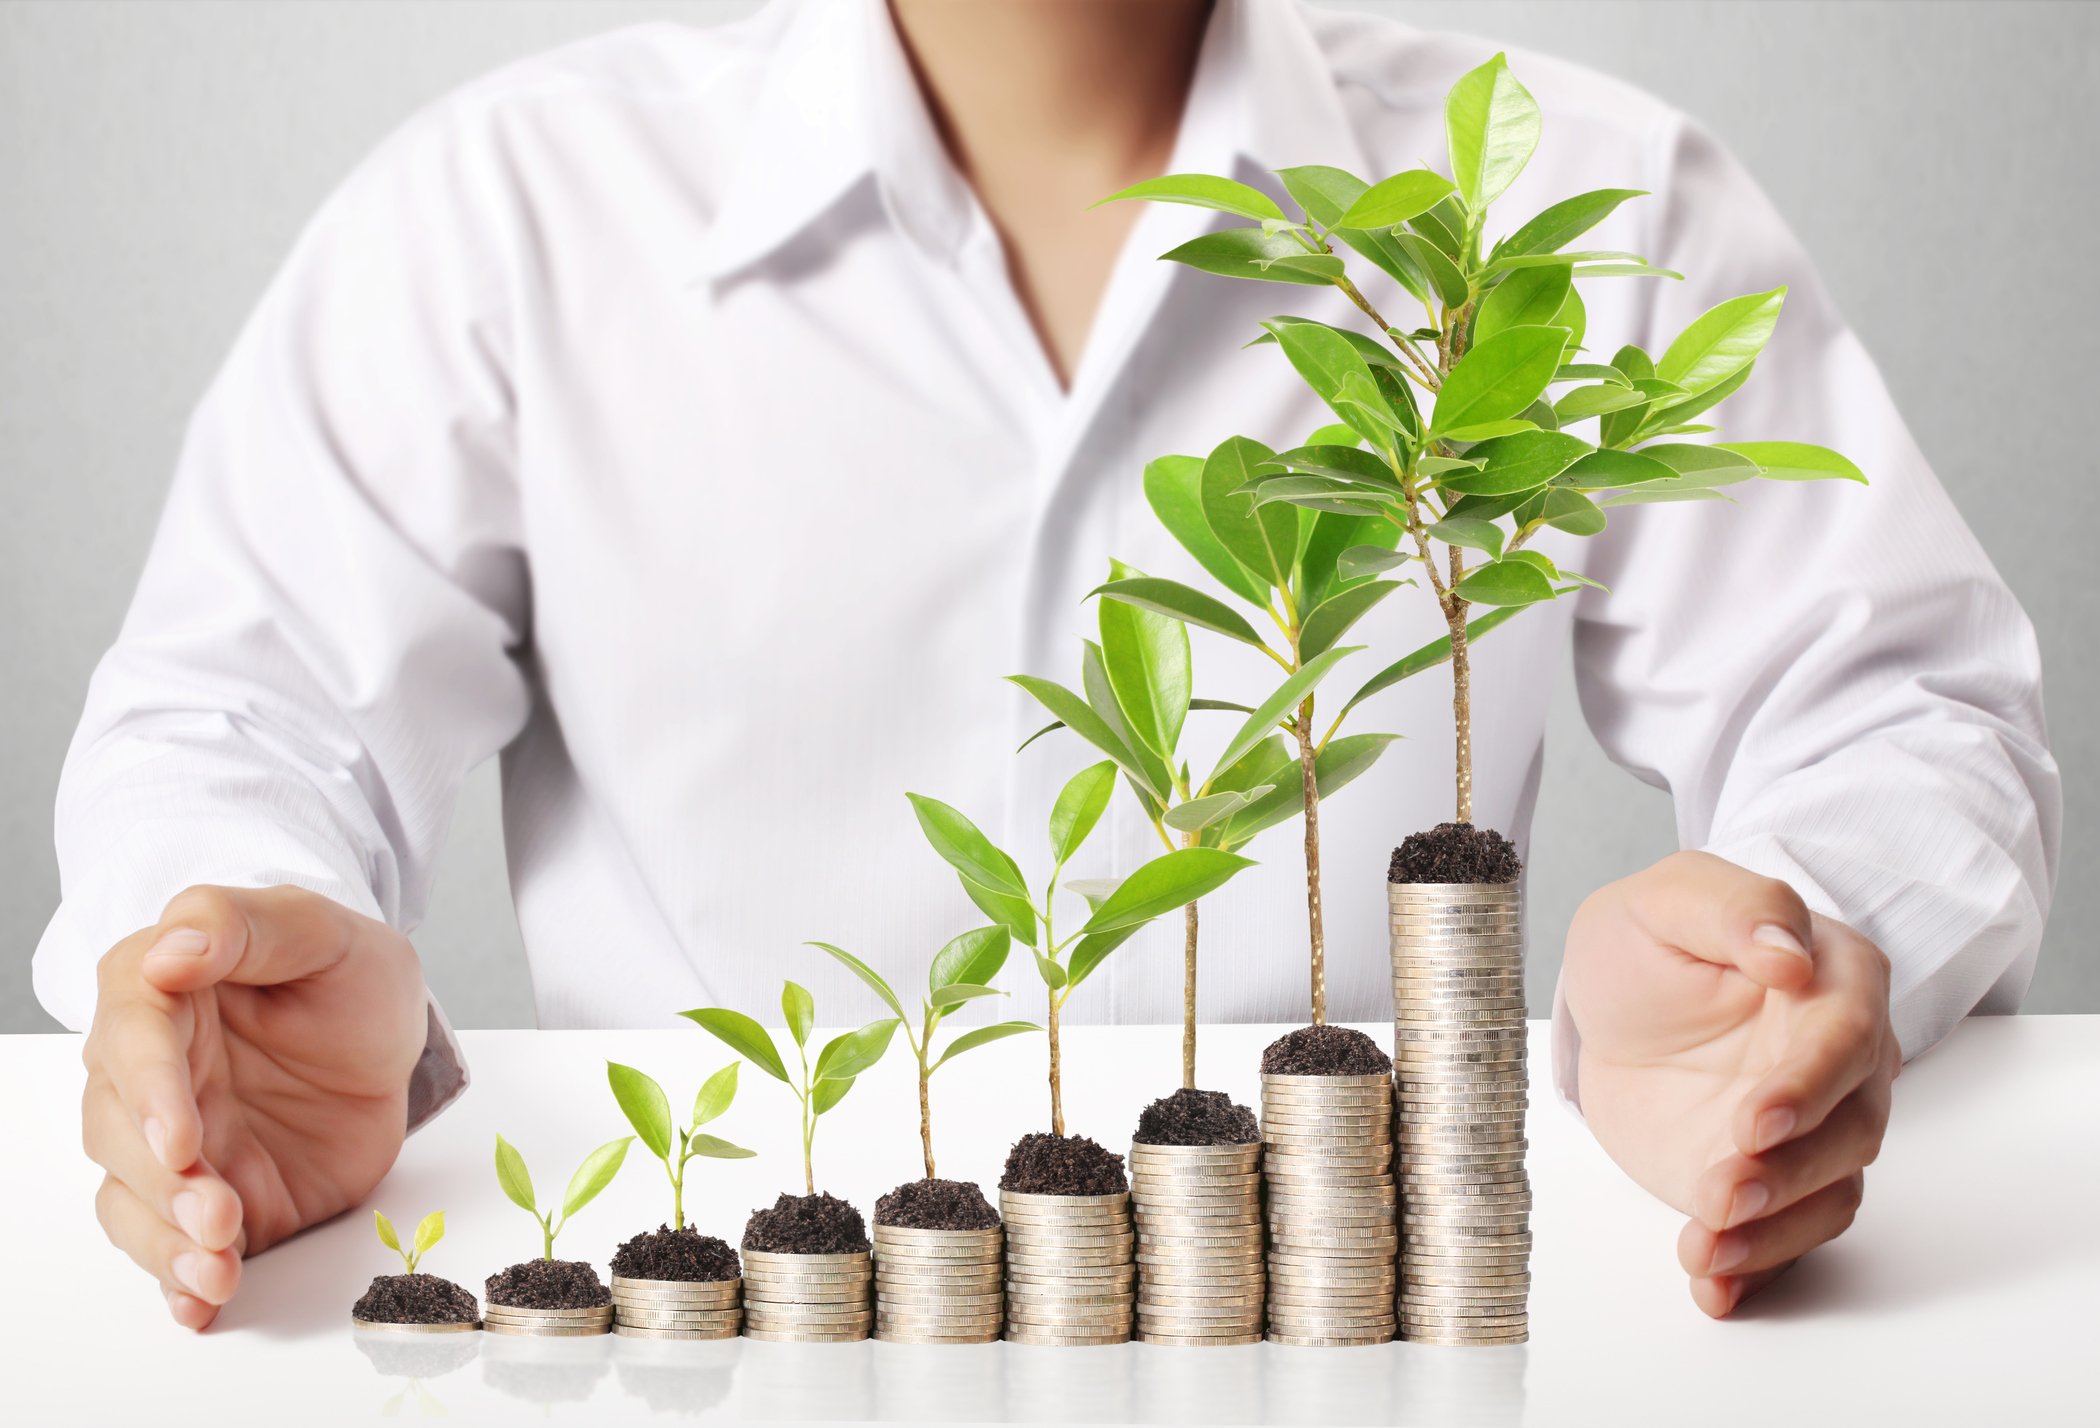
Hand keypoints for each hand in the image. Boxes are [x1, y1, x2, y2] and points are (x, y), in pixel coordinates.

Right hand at [80, 885, 426, 1329]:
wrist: (388, 1041)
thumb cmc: (348, 974)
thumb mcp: (321, 932)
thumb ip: (246, 928)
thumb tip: (172, 949)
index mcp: (159, 991)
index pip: (132, 1037)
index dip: (150, 1090)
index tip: (179, 1136)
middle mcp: (146, 1073)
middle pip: (116, 1131)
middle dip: (161, 1182)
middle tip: (215, 1211)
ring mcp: (171, 1142)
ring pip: (132, 1197)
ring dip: (166, 1240)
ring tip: (219, 1263)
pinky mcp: (204, 1197)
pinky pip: (170, 1246)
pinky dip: (179, 1280)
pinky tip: (201, 1301)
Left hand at [1562, 851, 1900, 1317]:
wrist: (1612, 1007)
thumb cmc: (1649, 940)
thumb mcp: (1668, 901)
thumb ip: (1733, 909)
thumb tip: (1788, 952)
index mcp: (1835, 978)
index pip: (1845, 1037)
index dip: (1807, 1085)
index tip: (1756, 1122)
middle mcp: (1844, 1060)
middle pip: (1853, 1128)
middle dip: (1791, 1171)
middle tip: (1723, 1191)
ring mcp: (1813, 1126)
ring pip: (1829, 1191)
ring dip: (1772, 1230)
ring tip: (1704, 1244)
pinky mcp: (1774, 1177)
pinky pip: (1789, 1233)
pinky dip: (1755, 1268)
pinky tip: (1712, 1283)